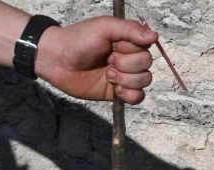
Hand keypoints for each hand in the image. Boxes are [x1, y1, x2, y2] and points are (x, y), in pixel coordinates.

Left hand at [35, 16, 158, 104]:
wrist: (59, 61)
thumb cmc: (78, 40)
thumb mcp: (104, 27)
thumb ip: (130, 29)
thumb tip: (154, 36)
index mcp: (127, 41)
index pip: (146, 48)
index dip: (130, 50)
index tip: (112, 46)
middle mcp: (128, 58)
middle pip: (146, 65)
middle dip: (126, 65)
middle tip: (107, 61)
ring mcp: (124, 76)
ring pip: (144, 81)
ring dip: (126, 79)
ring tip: (107, 75)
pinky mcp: (117, 93)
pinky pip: (138, 98)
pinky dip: (130, 95)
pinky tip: (116, 91)